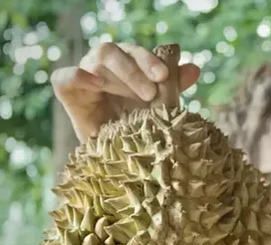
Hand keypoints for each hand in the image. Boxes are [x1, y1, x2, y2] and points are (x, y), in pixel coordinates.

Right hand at [51, 42, 200, 142]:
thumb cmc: (137, 127)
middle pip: (116, 52)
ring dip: (121, 75)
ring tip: (137, 96)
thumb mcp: (157, 109)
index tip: (164, 76)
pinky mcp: (68, 91)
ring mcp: (85, 74)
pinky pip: (64, 77)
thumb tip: (195, 69)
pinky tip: (95, 83)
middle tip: (152, 94)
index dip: (150, 60)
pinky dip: (78, 76)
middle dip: (136, 71)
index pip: (136, 52)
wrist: (115, 156)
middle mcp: (105, 64)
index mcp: (127, 64)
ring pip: (99, 59)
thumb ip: (173, 88)